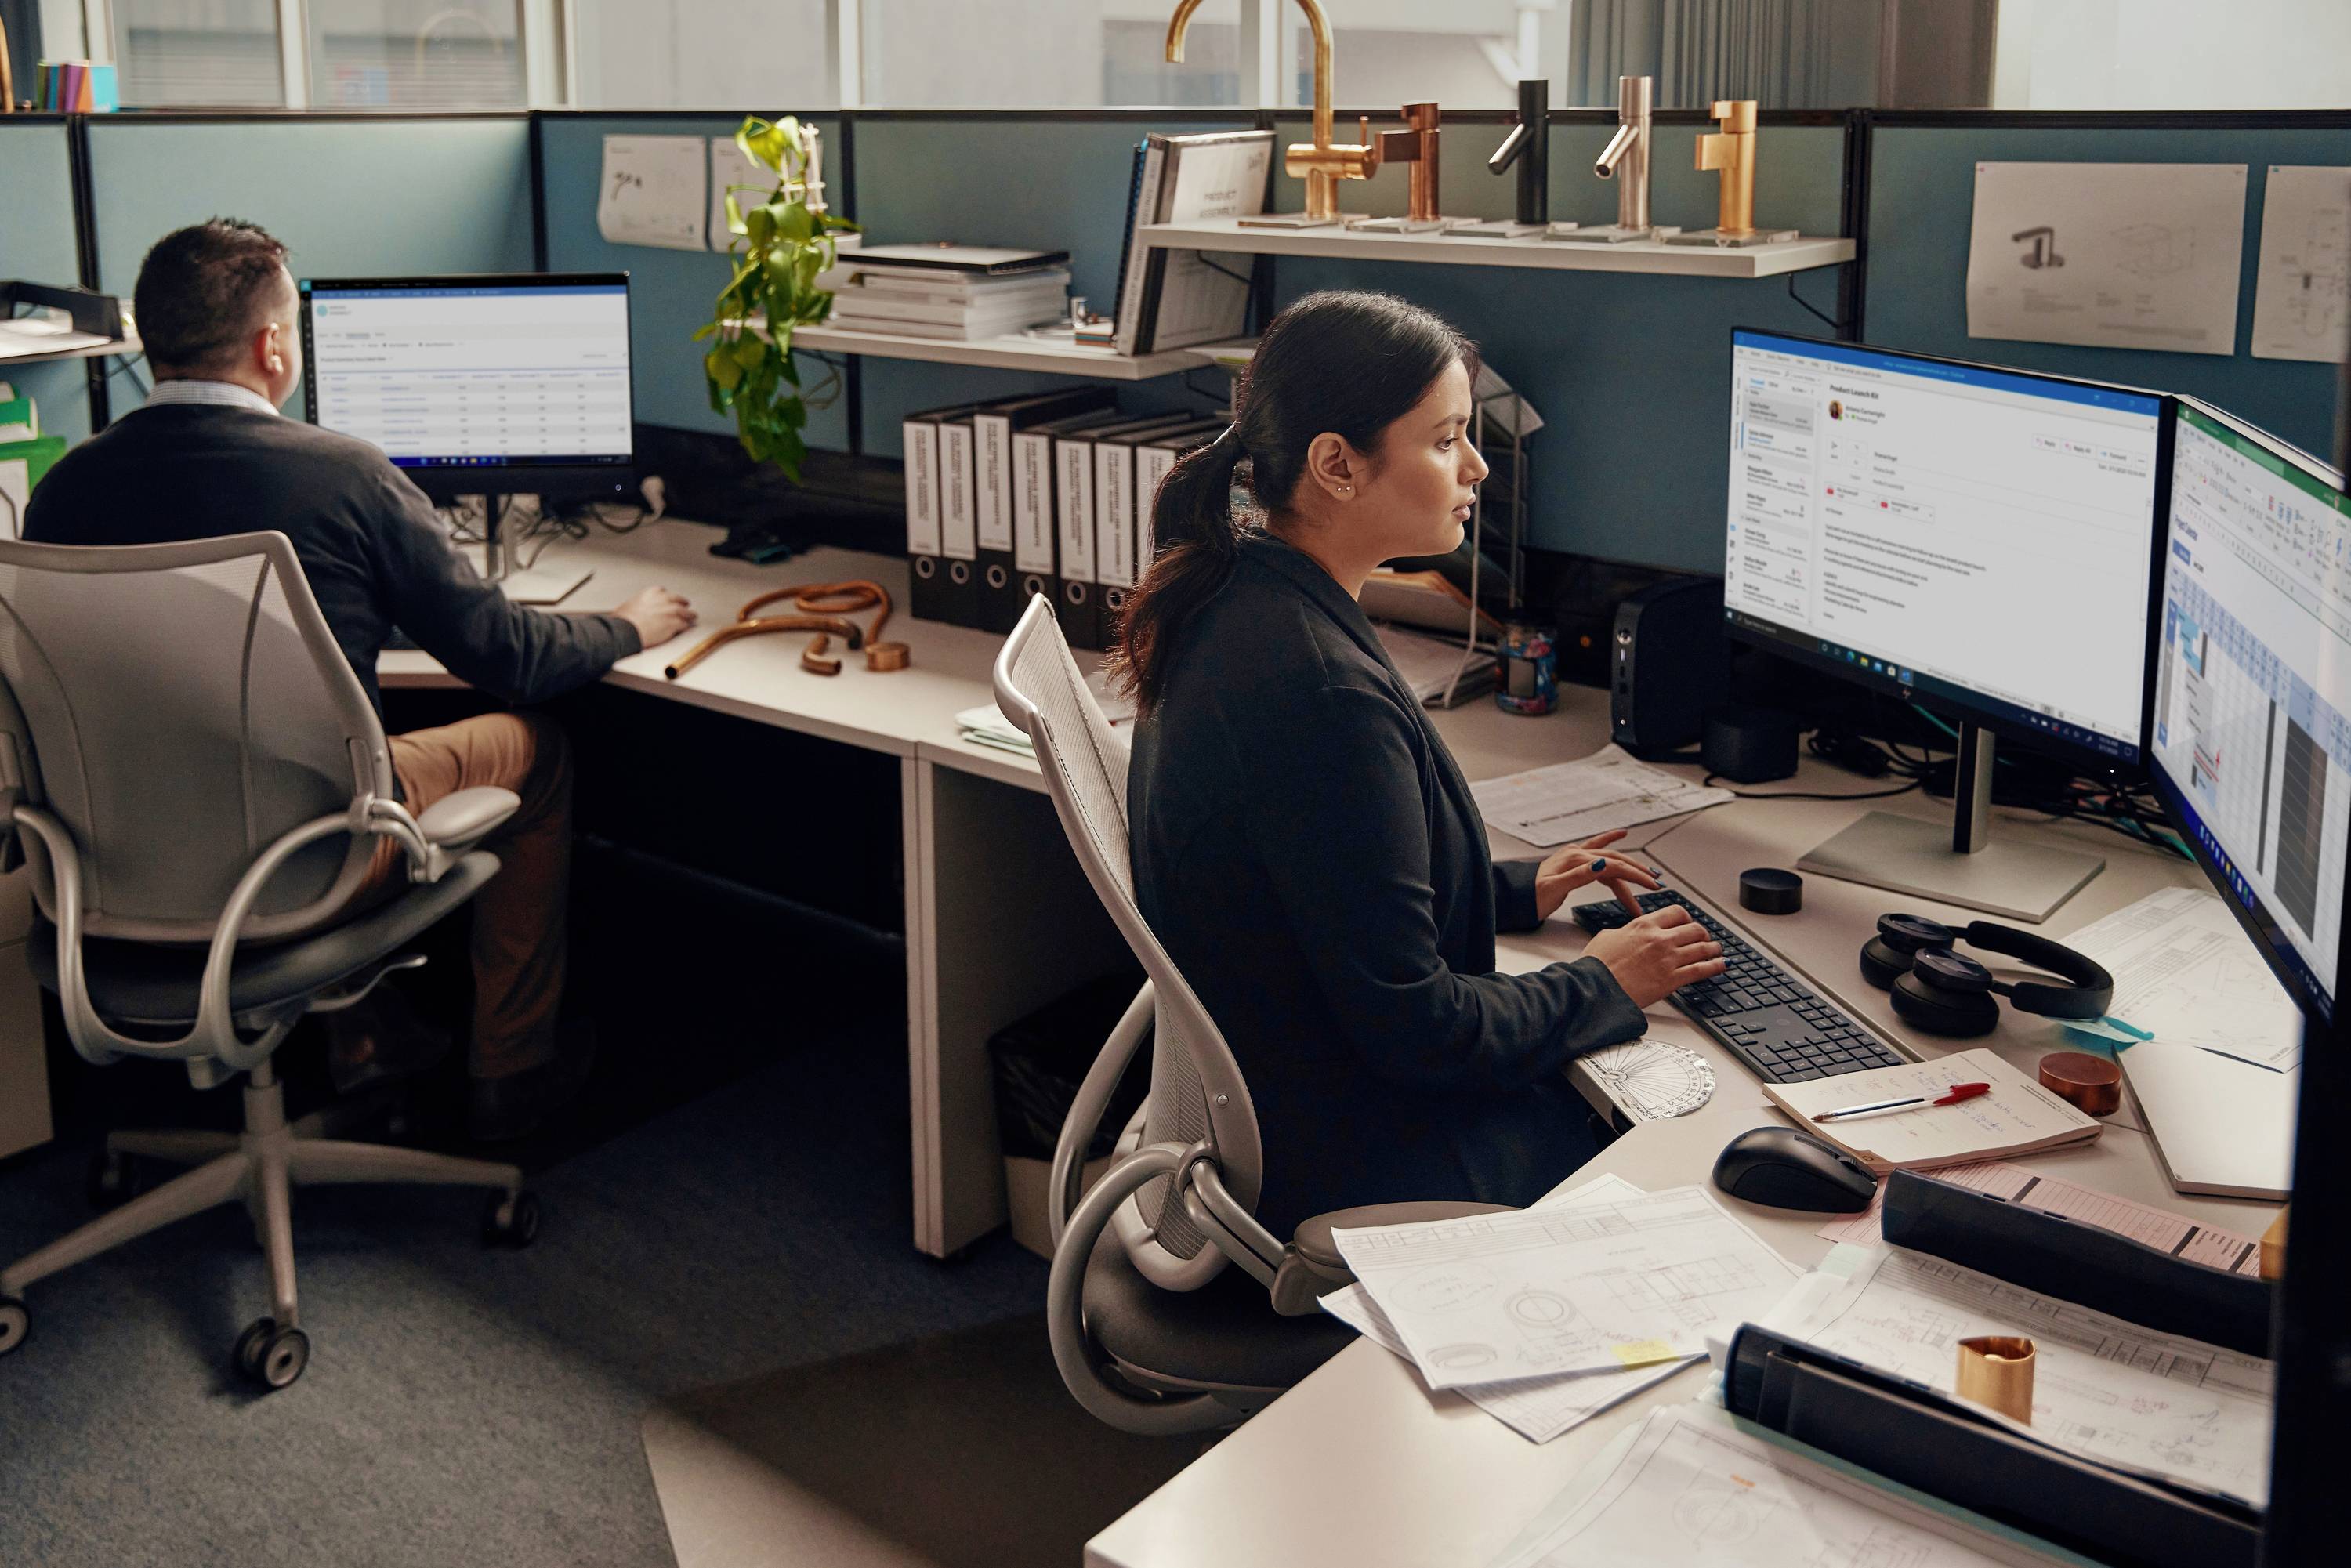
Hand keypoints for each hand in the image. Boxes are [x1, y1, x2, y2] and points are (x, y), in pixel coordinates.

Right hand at [614, 586, 696, 648]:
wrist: (626, 630)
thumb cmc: (624, 620)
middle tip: (685, 606)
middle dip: (682, 603)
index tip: (670, 600)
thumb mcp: (630, 604)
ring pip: (685, 612)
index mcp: (652, 593)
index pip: (665, 592)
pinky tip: (686, 628)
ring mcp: (671, 611)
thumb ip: (640, 604)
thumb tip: (636, 609)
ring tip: (692, 616)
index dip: (669, 598)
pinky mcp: (675, 623)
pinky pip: (685, 625)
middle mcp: (664, 599)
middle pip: (678, 600)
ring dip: (690, 615)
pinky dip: (686, 626)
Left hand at [1532, 830, 1659, 922]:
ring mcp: (1576, 855)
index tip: (1652, 885)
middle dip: (1639, 873)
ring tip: (1647, 878)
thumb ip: (1579, 875)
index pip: (1614, 866)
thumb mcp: (1555, 888)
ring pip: (1611, 860)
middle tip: (1657, 884)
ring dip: (1629, 870)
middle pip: (1617, 861)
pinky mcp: (1574, 859)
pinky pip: (1598, 848)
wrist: (1516, 896)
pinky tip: (1622, 833)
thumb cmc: (1532, 895)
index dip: (1636, 876)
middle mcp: (1578, 854)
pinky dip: (1611, 842)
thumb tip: (1602, 863)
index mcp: (1576, 860)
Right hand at [1583, 904, 1725, 1008]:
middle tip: (1703, 938)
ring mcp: (1668, 959)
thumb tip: (1628, 933)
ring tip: (1717, 950)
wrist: (1595, 989)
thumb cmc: (1596, 966)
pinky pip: (1702, 970)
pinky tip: (1721, 965)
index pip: (1676, 912)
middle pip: (1695, 929)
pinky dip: (1715, 966)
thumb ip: (1625, 932)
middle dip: (1702, 933)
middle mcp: (1660, 939)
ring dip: (1713, 948)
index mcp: (1644, 925)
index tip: (1688, 923)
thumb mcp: (1607, 937)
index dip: (1687, 918)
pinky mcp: (1672, 980)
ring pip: (1702, 947)